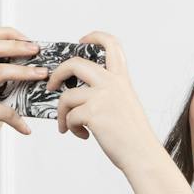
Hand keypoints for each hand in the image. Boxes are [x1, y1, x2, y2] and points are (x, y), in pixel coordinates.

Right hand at [0, 27, 39, 159]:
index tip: (30, 41)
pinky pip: (5, 110)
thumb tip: (38, 61)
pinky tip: (27, 128)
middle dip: (18, 47)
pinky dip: (19, 120)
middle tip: (38, 52)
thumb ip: (4, 73)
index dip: (10, 34)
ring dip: (25, 72)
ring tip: (42, 75)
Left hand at [45, 31, 164, 172]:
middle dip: (57, 73)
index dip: (95, 37)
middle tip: (51, 86)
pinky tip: (81, 135)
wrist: (142, 155)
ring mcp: (102, 97)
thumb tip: (77, 94)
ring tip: (67, 125)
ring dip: (61, 113)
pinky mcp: (93, 114)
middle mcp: (112, 84)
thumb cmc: (133, 136)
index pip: (111, 45)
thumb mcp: (125, 105)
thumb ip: (107, 94)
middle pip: (75, 63)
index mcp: (121, 80)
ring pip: (67, 96)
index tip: (81, 41)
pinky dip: (70, 127)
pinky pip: (69, 116)